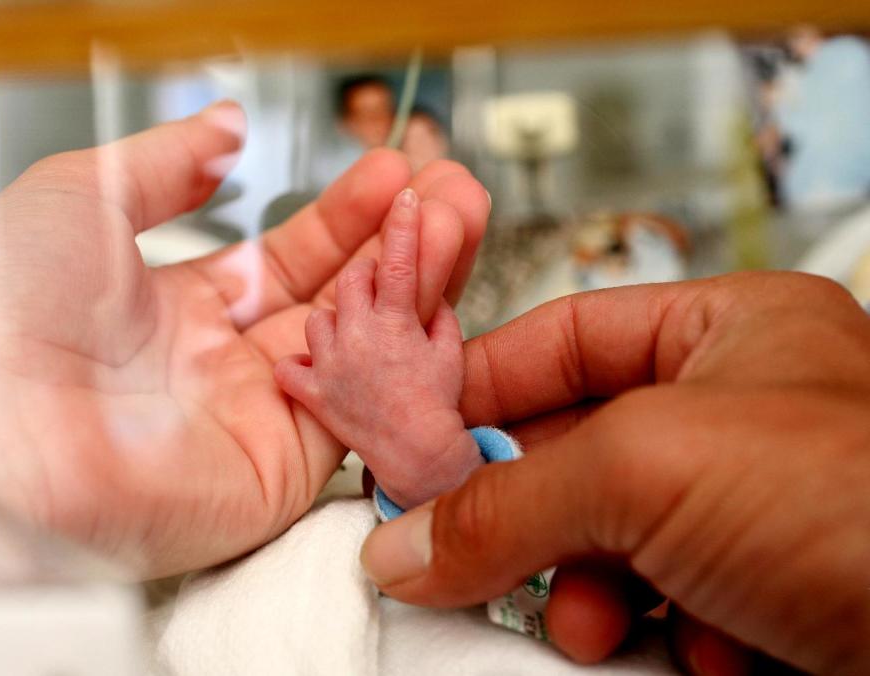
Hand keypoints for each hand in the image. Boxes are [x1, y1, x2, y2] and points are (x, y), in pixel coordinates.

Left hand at [0, 101, 489, 576]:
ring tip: (457, 214)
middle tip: (447, 191)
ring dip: (413, 281)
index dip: (341, 217)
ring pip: (360, 346)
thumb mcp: (80, 195)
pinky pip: (365, 406)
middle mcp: (224, 367)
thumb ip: (165, 162)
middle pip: (335, 301)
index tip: (388, 172)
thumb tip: (225, 128)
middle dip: (396, 243)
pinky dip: (405, 349)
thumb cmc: (5, 313)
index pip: (285, 260)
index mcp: (177, 312)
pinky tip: (433, 286)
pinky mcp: (285, 468)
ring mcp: (258, 418)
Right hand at [360, 272, 869, 674]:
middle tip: (465, 547)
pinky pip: (655, 606)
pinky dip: (647, 636)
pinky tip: (687, 649)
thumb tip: (408, 544)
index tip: (414, 440)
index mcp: (727, 333)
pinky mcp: (757, 594)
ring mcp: (747, 509)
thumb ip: (511, 502)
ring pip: (607, 540)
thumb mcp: (654, 469)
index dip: (482, 387)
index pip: (563, 338)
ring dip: (585, 589)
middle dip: (527, 509)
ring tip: (594, 618)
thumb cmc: (867, 505)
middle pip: (575, 451)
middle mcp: (736, 414)